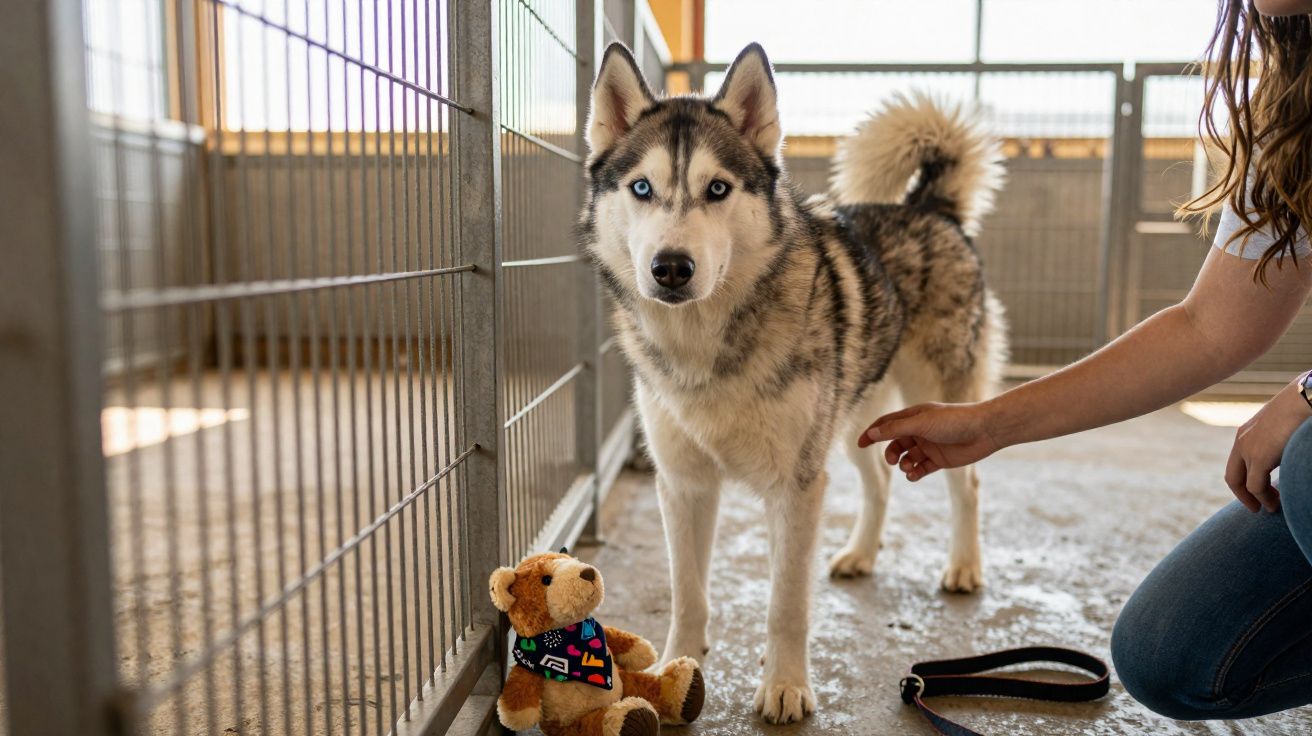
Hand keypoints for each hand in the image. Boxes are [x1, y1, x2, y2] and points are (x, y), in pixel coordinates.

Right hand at [858, 402, 1001, 480]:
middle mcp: (920, 430)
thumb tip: (872, 434)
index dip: (872, 433)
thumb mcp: (920, 424)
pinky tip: (915, 475)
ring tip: (909, 468)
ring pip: (907, 458)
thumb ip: (895, 429)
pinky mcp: (940, 459)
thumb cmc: (953, 421)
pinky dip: (915, 473)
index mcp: (913, 417)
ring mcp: (929, 445)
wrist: (984, 430)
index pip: (886, 424)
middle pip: (895, 443)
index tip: (860, 445)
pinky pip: (921, 468)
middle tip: (894, 461)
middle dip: (891, 453)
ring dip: (904, 464)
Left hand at [1225, 376, 1311, 511]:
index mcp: (1248, 432)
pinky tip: (1274, 505)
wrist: (1307, 395)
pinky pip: (1255, 486)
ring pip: (1242, 483)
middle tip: (1256, 508)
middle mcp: (1243, 440)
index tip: (1260, 491)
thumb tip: (1287, 449)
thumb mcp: (1286, 424)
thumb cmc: (1304, 406)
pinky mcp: (1260, 456)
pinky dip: (1264, 499)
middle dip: (1242, 494)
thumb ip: (1280, 439)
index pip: (1238, 461)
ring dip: (1255, 499)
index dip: (1245, 479)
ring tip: (1271, 509)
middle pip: (1233, 475)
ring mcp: (1248, 449)